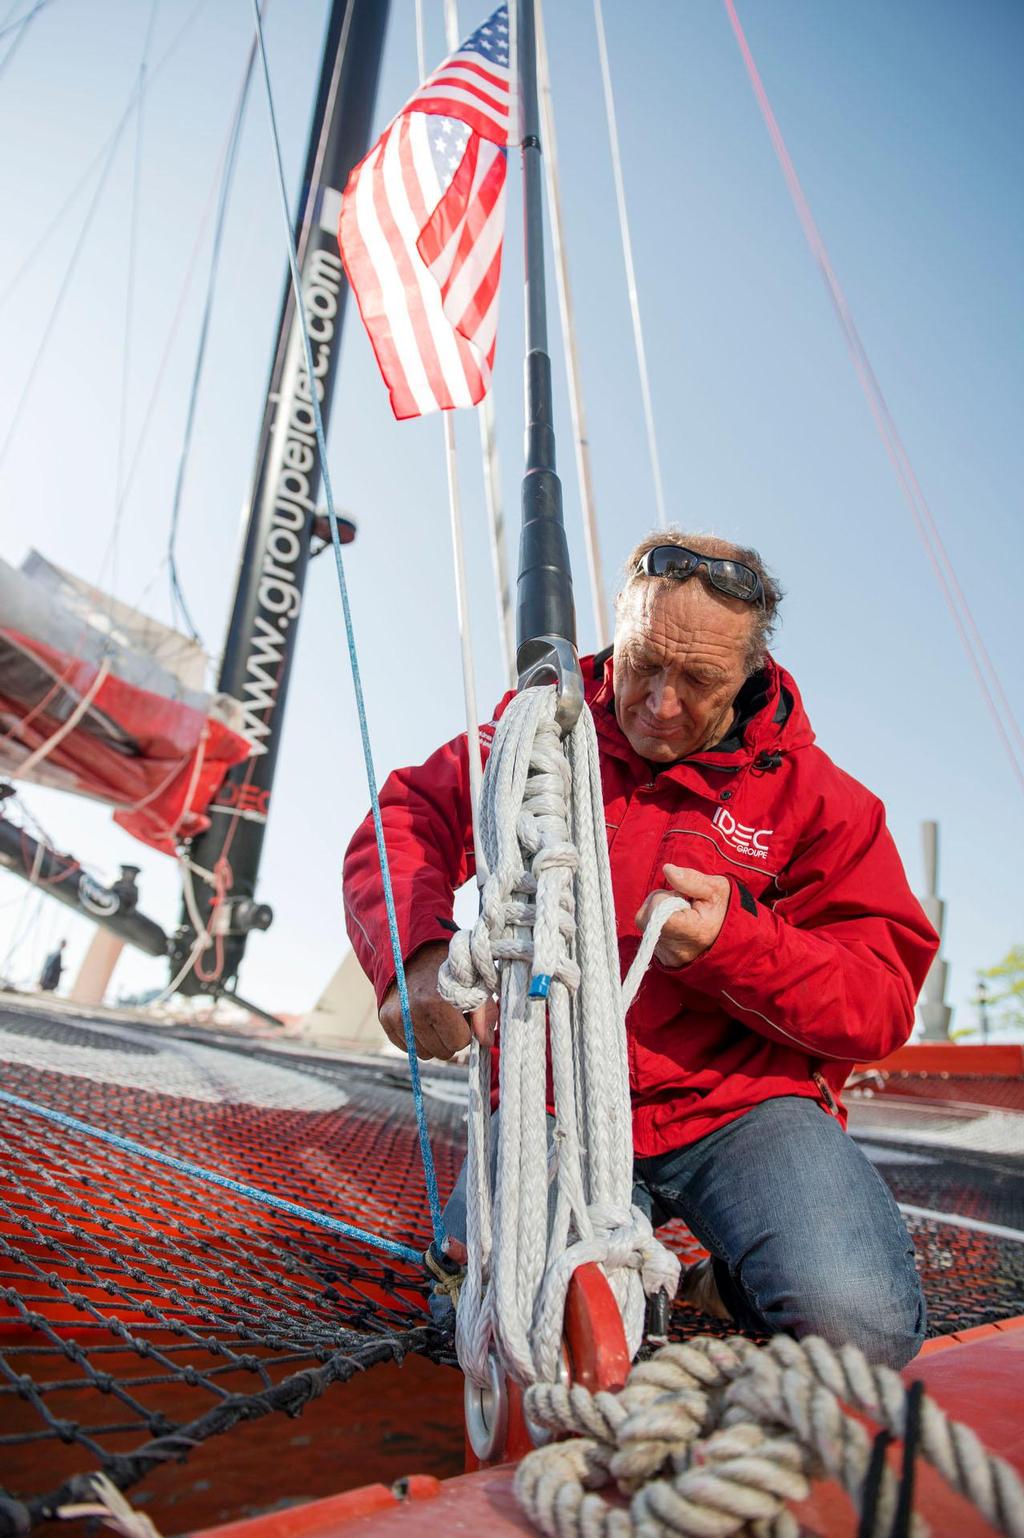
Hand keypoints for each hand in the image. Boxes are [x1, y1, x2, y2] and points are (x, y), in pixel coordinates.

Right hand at [379, 941, 473, 1060]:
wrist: (414, 950)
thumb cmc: (450, 969)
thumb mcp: (474, 982)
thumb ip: (484, 1013)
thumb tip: (485, 1042)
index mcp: (438, 1001)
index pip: (460, 1041)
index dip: (466, 1028)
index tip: (463, 1013)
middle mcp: (413, 1012)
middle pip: (443, 1051)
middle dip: (450, 1036)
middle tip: (449, 1014)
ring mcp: (397, 1017)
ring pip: (425, 1053)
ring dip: (433, 1040)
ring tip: (434, 1015)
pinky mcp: (385, 1020)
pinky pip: (408, 1048)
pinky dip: (417, 1037)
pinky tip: (420, 1017)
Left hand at [635, 864, 730, 967]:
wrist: (737, 938)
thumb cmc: (726, 909)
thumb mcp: (716, 888)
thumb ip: (691, 879)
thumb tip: (667, 869)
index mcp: (694, 932)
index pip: (657, 912)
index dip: (664, 898)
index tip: (682, 896)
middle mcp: (679, 951)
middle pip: (646, 918)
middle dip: (660, 904)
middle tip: (683, 905)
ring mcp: (671, 958)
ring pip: (646, 926)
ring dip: (659, 915)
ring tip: (683, 916)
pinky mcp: (665, 962)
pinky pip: (649, 937)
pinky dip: (659, 927)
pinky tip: (678, 927)